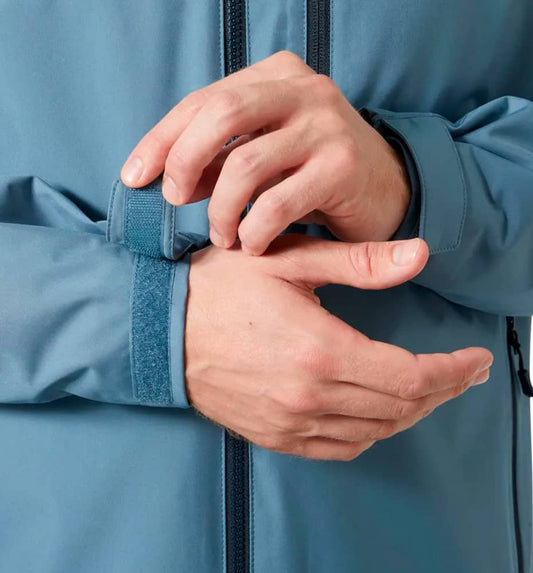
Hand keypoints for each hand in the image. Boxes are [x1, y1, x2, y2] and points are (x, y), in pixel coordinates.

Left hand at [121, 50, 410, 255]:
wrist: (386, 186)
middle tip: (175, 200)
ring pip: (245, 164)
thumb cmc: (314, 170)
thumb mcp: (265, 153)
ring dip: (221, 209)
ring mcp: (326, 125)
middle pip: (220, 114)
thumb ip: (221, 157)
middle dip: (183, 161)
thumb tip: (170, 179)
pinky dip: (254, 229)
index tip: (133, 178)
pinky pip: (278, 202)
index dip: (161, 140)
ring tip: (222, 234)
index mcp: (276, 76)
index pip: (203, 101)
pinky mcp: (343, 165)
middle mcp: (303, 90)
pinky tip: (252, 244)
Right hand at [185, 235, 492, 460]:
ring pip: (376, 431)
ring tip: (430, 389)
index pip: (411, 376)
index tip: (474, 360)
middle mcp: (310, 396)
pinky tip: (379, 414)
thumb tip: (418, 254)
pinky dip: (372, 434)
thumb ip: (358, 262)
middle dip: (443, 390)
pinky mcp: (275, 435)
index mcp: (320, 350)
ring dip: (411, 412)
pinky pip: (342, 448)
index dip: (452, 371)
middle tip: (464, 373)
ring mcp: (291, 422)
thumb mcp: (288, 260)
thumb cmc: (218, 288)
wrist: (159, 329)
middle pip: (401, 407)